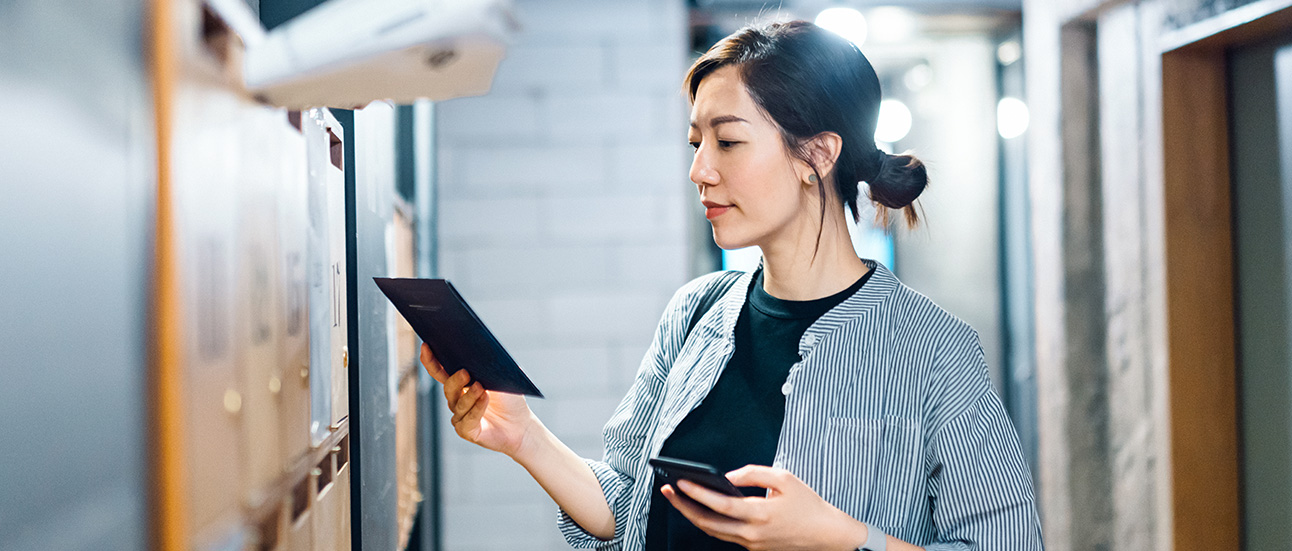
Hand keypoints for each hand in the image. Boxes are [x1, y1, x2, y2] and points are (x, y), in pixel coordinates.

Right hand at [420, 343, 537, 457]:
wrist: (521, 425)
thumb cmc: (510, 400)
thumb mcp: (502, 378)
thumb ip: (491, 365)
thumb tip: (486, 349)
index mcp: (461, 384)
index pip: (441, 372)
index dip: (432, 360)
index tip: (427, 346)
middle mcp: (457, 400)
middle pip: (448, 388)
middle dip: (454, 379)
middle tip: (465, 372)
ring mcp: (460, 416)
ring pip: (458, 404)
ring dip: (469, 395)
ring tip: (480, 387)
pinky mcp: (467, 431)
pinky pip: (467, 420)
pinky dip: (477, 409)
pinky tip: (485, 399)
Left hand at [661, 465, 867, 550]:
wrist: (826, 535)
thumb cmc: (807, 503)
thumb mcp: (784, 478)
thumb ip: (753, 473)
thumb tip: (726, 476)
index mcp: (760, 514)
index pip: (720, 504)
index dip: (697, 493)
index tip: (679, 481)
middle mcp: (752, 534)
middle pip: (708, 522)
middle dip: (683, 506)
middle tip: (667, 490)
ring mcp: (751, 544)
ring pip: (713, 531)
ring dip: (692, 515)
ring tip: (678, 497)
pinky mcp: (753, 548)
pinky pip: (724, 535)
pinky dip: (709, 522)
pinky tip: (700, 508)